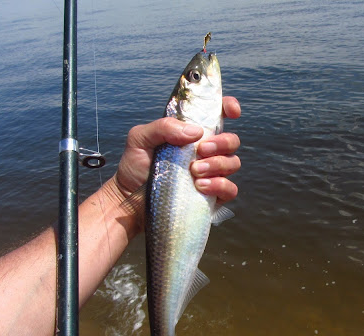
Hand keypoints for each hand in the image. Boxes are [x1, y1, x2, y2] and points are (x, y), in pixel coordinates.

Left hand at [108, 96, 240, 206]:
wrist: (131, 199)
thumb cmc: (136, 165)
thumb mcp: (140, 138)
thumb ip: (163, 127)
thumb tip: (196, 131)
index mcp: (193, 133)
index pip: (218, 115)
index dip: (229, 108)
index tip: (232, 111)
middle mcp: (207, 151)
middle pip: (232, 140)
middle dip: (221, 143)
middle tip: (200, 150)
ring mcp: (212, 173)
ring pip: (233, 163)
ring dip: (217, 164)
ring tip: (194, 171)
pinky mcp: (213, 195)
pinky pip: (230, 189)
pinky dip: (219, 185)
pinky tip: (200, 186)